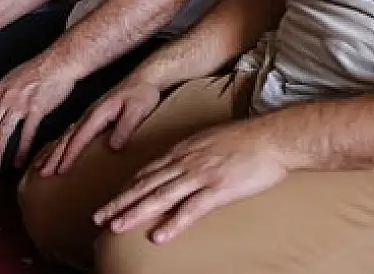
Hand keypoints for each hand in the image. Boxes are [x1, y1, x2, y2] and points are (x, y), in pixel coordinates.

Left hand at [0, 58, 76, 169]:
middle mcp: (5, 97)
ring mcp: (20, 104)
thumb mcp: (13, 77)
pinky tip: (19, 162)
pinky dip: (21, 151)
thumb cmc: (40, 68)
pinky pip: (26, 135)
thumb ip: (3, 94)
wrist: (59, 61)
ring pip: (2, 133)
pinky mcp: (37, 110)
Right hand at [36, 78, 162, 176]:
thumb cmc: (143, 92)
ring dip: (53, 151)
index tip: (59, 170)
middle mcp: (90, 115)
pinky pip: (73, 133)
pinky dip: (62, 144)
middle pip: (67, 138)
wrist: (145, 78)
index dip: (68, 156)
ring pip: (67, 136)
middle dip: (53, 156)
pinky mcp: (94, 117)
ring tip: (42, 166)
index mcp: (98, 114)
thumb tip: (113, 146)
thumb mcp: (137, 109)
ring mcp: (90, 116)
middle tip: (42, 173)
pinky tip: (57, 151)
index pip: (79, 138)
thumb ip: (125, 127)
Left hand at [92, 121, 289, 244]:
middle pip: (145, 184)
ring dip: (135, 212)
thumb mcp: (210, 140)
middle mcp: (185, 161)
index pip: (147, 171)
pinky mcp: (218, 189)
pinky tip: (158, 237)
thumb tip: (181, 165)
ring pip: (160, 196)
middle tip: (98, 218)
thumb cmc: (248, 139)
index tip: (110, 200)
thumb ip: (193, 153)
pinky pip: (191, 209)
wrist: (275, 137)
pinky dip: (173, 224)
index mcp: (183, 150)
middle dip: (119, 202)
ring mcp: (200, 175)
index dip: (126, 188)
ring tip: (115, 227)